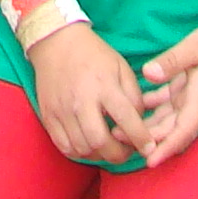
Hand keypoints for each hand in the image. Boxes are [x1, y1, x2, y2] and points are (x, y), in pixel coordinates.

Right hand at [25, 22, 147, 163]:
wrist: (56, 43)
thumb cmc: (94, 54)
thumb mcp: (121, 67)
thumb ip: (134, 96)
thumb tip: (140, 124)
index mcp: (104, 85)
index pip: (125, 119)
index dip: (140, 138)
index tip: (149, 148)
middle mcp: (81, 100)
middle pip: (100, 141)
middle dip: (117, 155)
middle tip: (125, 152)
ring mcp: (62, 110)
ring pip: (82, 148)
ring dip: (99, 155)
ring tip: (108, 148)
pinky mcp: (48, 116)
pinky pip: (64, 147)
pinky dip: (79, 153)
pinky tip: (88, 146)